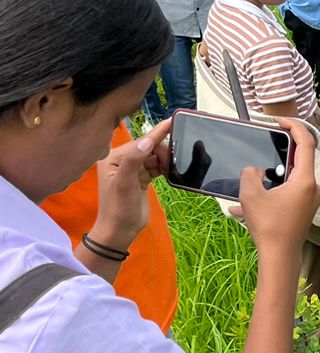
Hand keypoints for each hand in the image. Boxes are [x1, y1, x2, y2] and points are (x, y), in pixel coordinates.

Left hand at [90, 117, 171, 249]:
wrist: (120, 230)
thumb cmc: (119, 208)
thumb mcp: (125, 184)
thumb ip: (134, 160)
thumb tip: (148, 140)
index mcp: (113, 158)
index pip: (139, 142)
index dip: (157, 133)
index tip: (173, 122)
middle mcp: (122, 161)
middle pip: (149, 147)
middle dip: (163, 152)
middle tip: (173, 164)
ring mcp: (132, 169)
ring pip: (154, 156)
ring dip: (165, 161)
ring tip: (172, 170)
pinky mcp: (141, 178)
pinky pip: (156, 166)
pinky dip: (164, 168)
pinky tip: (170, 173)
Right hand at [235, 120, 319, 258]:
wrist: (280, 256)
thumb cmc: (269, 227)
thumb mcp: (250, 194)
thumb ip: (250, 173)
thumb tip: (255, 170)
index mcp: (305, 180)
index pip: (306, 143)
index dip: (295, 127)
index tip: (282, 120)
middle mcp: (314, 188)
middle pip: (300, 159)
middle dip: (283, 150)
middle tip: (269, 142)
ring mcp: (312, 199)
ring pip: (292, 177)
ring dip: (274, 175)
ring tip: (254, 179)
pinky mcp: (306, 208)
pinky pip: (290, 192)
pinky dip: (273, 192)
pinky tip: (249, 204)